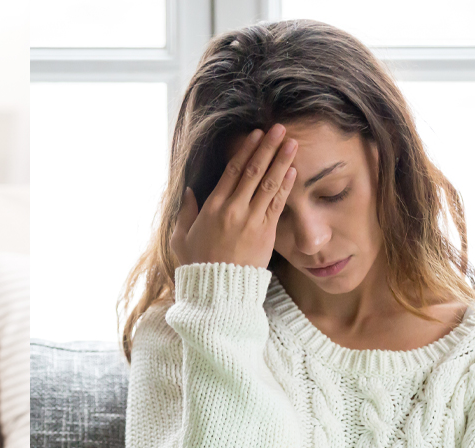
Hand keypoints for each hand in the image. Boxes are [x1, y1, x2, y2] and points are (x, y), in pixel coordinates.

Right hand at [171, 123, 297, 268]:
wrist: (218, 291)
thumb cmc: (198, 265)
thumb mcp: (181, 237)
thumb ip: (186, 212)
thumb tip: (189, 192)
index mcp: (212, 207)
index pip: (231, 171)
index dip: (245, 151)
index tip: (255, 134)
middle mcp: (233, 210)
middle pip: (253, 171)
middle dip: (267, 147)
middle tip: (279, 128)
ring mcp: (251, 220)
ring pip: (268, 184)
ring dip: (281, 161)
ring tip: (291, 143)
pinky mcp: (266, 233)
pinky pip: (278, 204)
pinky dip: (286, 185)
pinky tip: (293, 170)